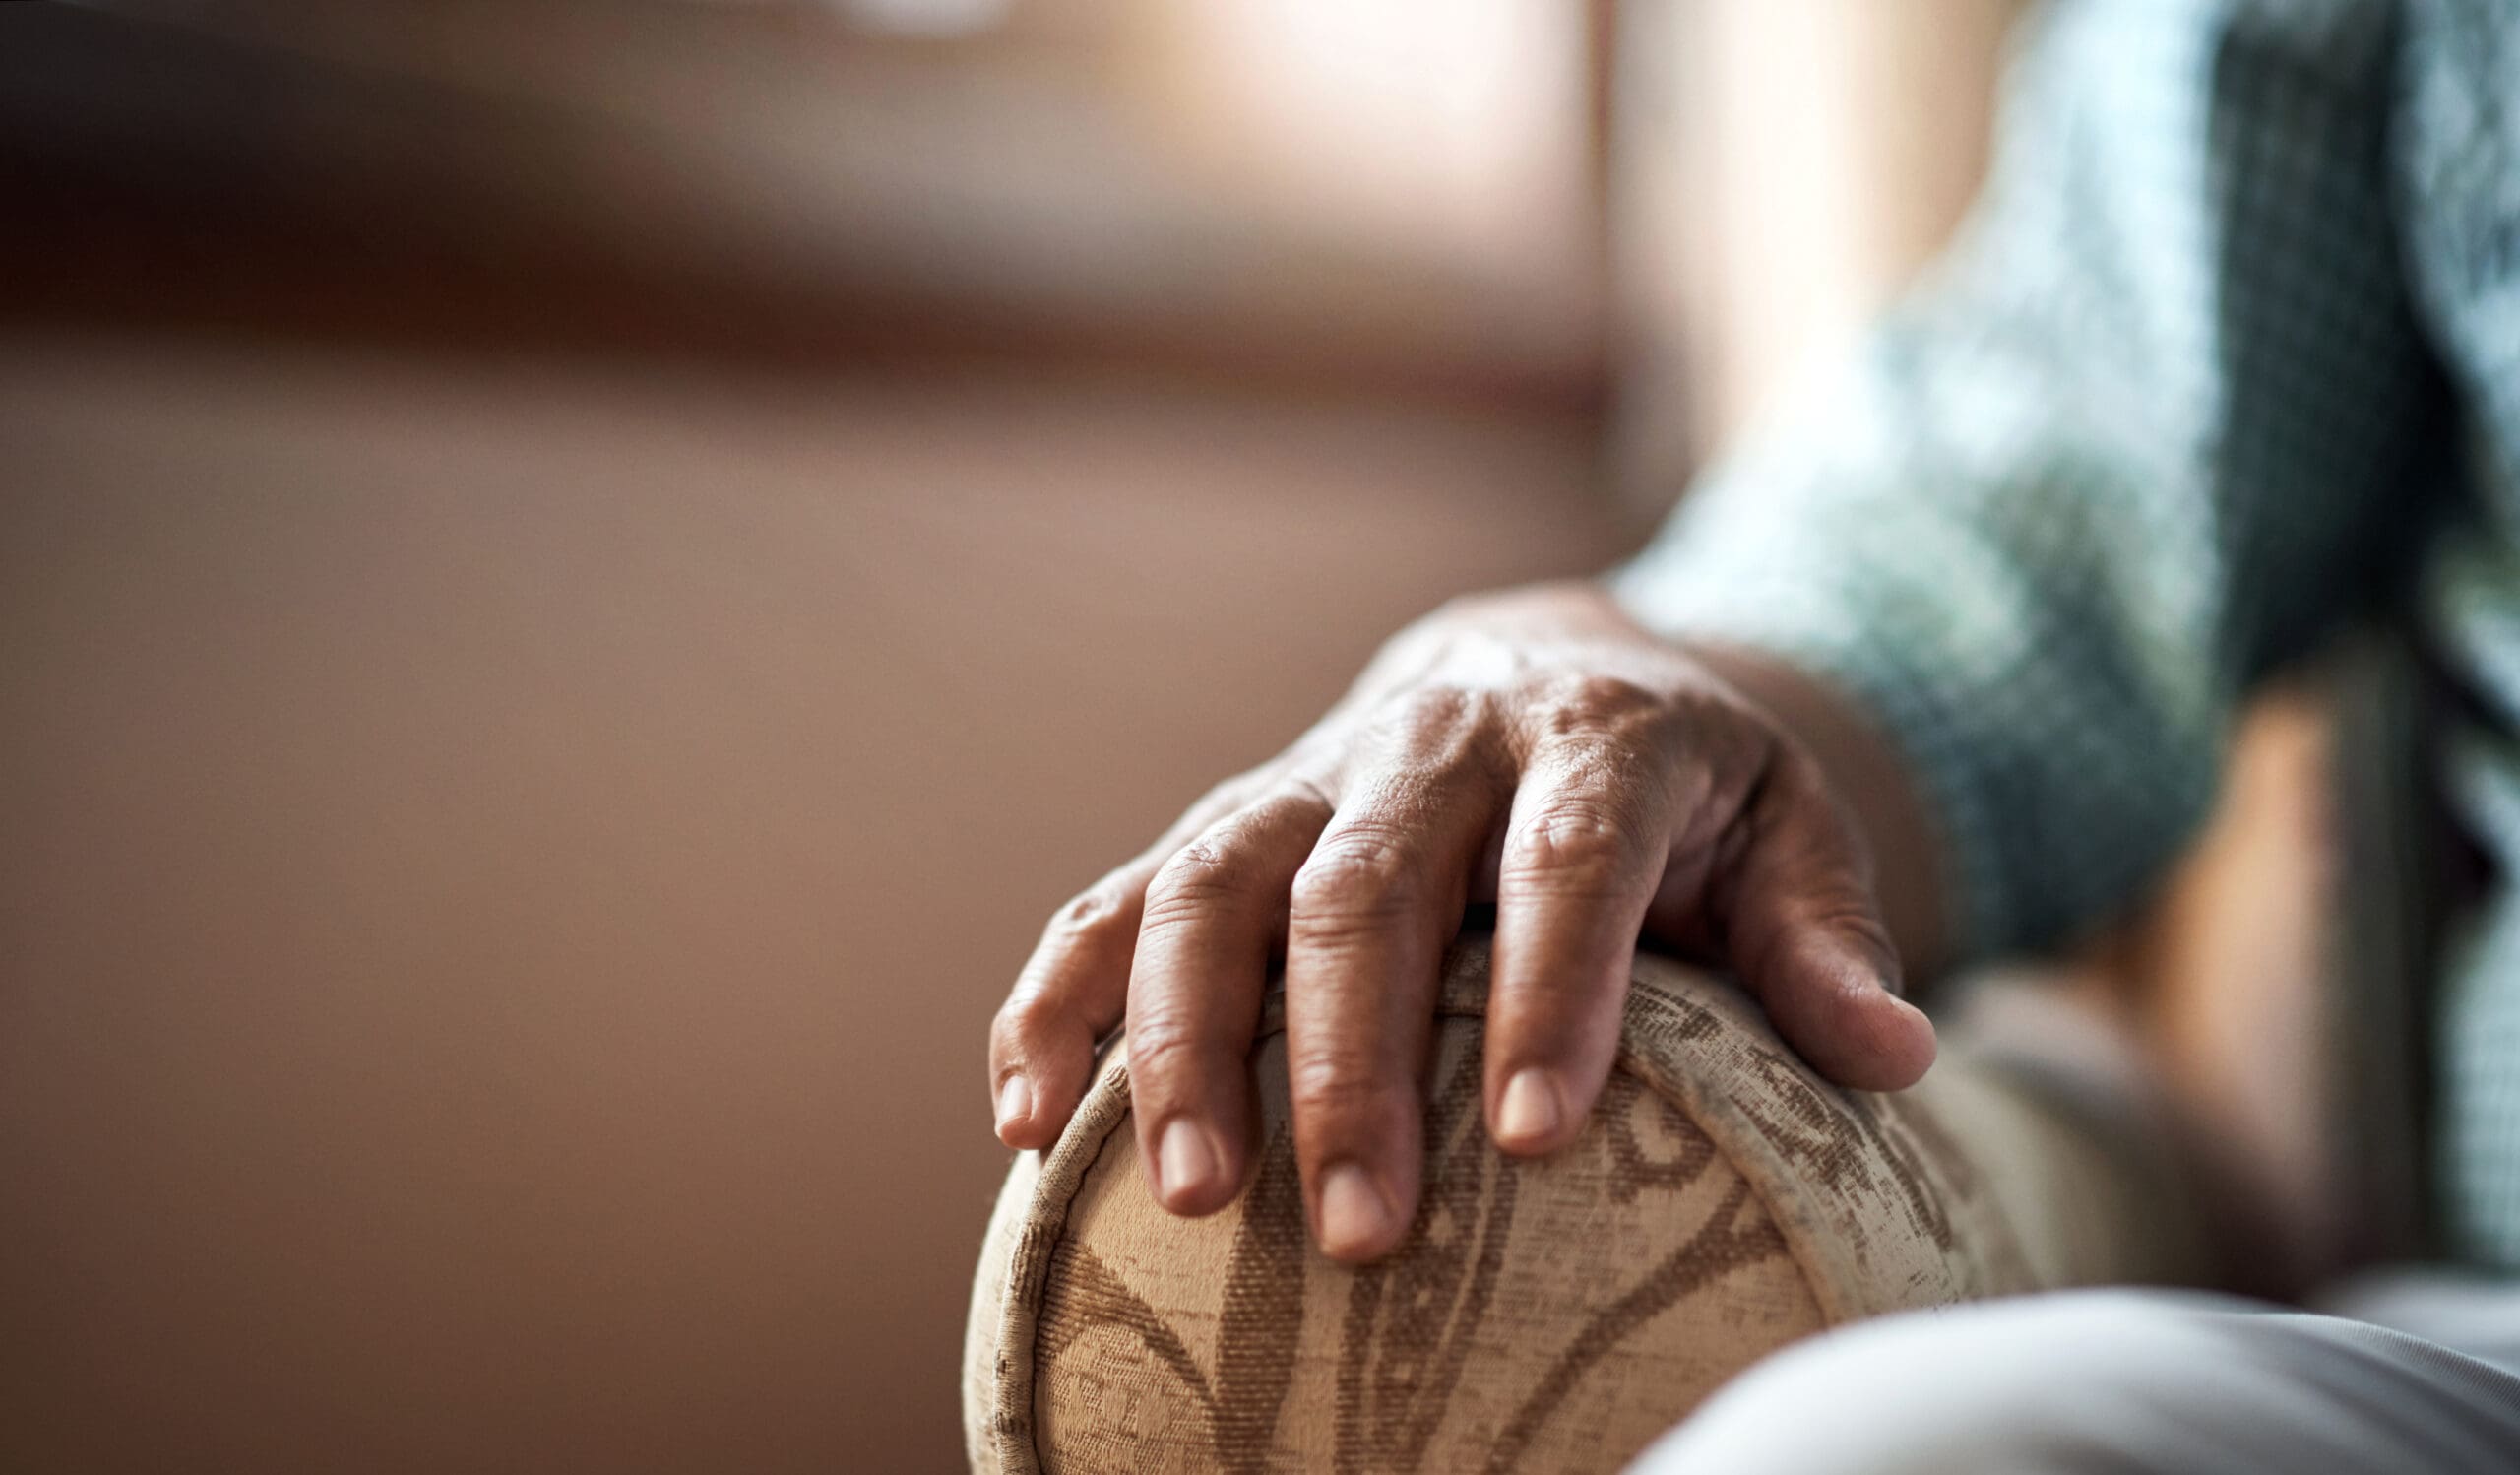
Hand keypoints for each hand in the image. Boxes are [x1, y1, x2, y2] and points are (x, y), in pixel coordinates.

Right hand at [986, 581, 1935, 1262]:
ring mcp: (1308, 775)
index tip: (1535, 1139)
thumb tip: (1895, 1060)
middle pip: (1367, 882)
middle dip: (1350, 1058)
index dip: (1549, 988)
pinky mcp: (1227, 822)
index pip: (1565, 853)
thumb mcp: (1786, 833)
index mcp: (1589, 732)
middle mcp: (1431, 738)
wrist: (1542, 671)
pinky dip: (1060, 1000)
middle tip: (1357, 1230)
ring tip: (1190, 1196)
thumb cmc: (1681, 793)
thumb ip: (1825, 937)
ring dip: (1183, 1037)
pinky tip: (1029, 1121)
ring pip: (1214, 879)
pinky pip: (1116, 896)